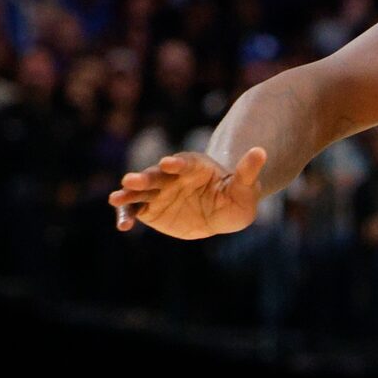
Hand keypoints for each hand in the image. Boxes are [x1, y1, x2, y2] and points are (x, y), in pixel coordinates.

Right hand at [109, 147, 266, 238]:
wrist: (222, 211)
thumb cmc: (235, 196)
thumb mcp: (245, 187)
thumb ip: (248, 171)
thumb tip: (261, 152)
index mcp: (192, 166)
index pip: (182, 163)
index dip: (176, 164)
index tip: (168, 164)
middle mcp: (171, 176)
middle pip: (155, 175)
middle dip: (144, 177)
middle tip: (131, 179)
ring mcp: (159, 192)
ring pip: (140, 191)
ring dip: (128, 194)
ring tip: (115, 199)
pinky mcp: (151, 208)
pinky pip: (136, 211)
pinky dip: (128, 216)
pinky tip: (123, 226)